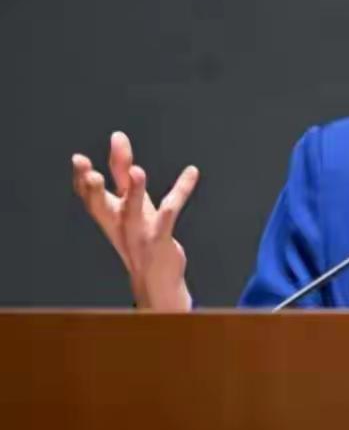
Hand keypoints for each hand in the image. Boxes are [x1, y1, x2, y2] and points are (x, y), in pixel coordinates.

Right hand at [71, 132, 199, 310]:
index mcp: (110, 216)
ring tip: (137, 170)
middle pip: (101, 205)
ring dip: (134, 191)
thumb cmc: (142, 239)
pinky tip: (190, 175)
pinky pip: (169, 215)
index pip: (90, 197)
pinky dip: (180, 192)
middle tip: (90, 172)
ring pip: (133, 211)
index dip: (81, 179)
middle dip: (93, 188)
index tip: (77, 158)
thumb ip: (125, 178)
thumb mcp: (132, 207)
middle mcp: (120, 225)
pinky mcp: (160, 241)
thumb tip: (122, 146)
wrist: (155, 283)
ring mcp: (139, 234)